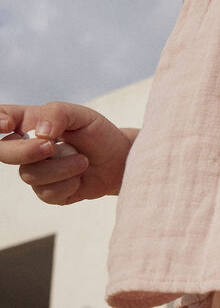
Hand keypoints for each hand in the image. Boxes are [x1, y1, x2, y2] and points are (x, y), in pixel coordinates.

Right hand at [0, 102, 137, 204]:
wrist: (119, 160)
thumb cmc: (98, 133)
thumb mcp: (82, 115)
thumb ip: (58, 114)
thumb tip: (38, 133)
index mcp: (29, 123)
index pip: (1, 118)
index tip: (7, 125)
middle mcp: (26, 147)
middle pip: (4, 152)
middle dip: (26, 151)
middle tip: (51, 146)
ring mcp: (35, 171)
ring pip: (30, 175)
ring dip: (62, 168)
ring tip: (83, 160)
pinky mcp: (47, 192)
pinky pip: (46, 193)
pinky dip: (68, 184)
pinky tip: (80, 177)